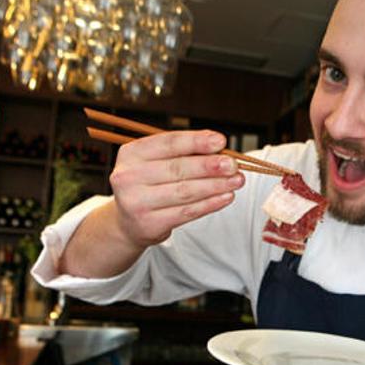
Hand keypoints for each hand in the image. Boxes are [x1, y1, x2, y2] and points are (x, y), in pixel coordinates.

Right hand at [108, 129, 243, 248]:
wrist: (128, 222)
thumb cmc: (149, 185)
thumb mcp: (156, 162)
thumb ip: (183, 153)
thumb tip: (219, 147)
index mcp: (132, 153)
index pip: (168, 143)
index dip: (196, 141)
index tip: (220, 141)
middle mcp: (129, 176)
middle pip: (178, 168)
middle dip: (210, 166)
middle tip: (233, 165)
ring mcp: (137, 202)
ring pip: (185, 191)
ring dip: (215, 185)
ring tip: (236, 180)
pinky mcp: (149, 223)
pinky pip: (186, 212)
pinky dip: (210, 204)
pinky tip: (225, 197)